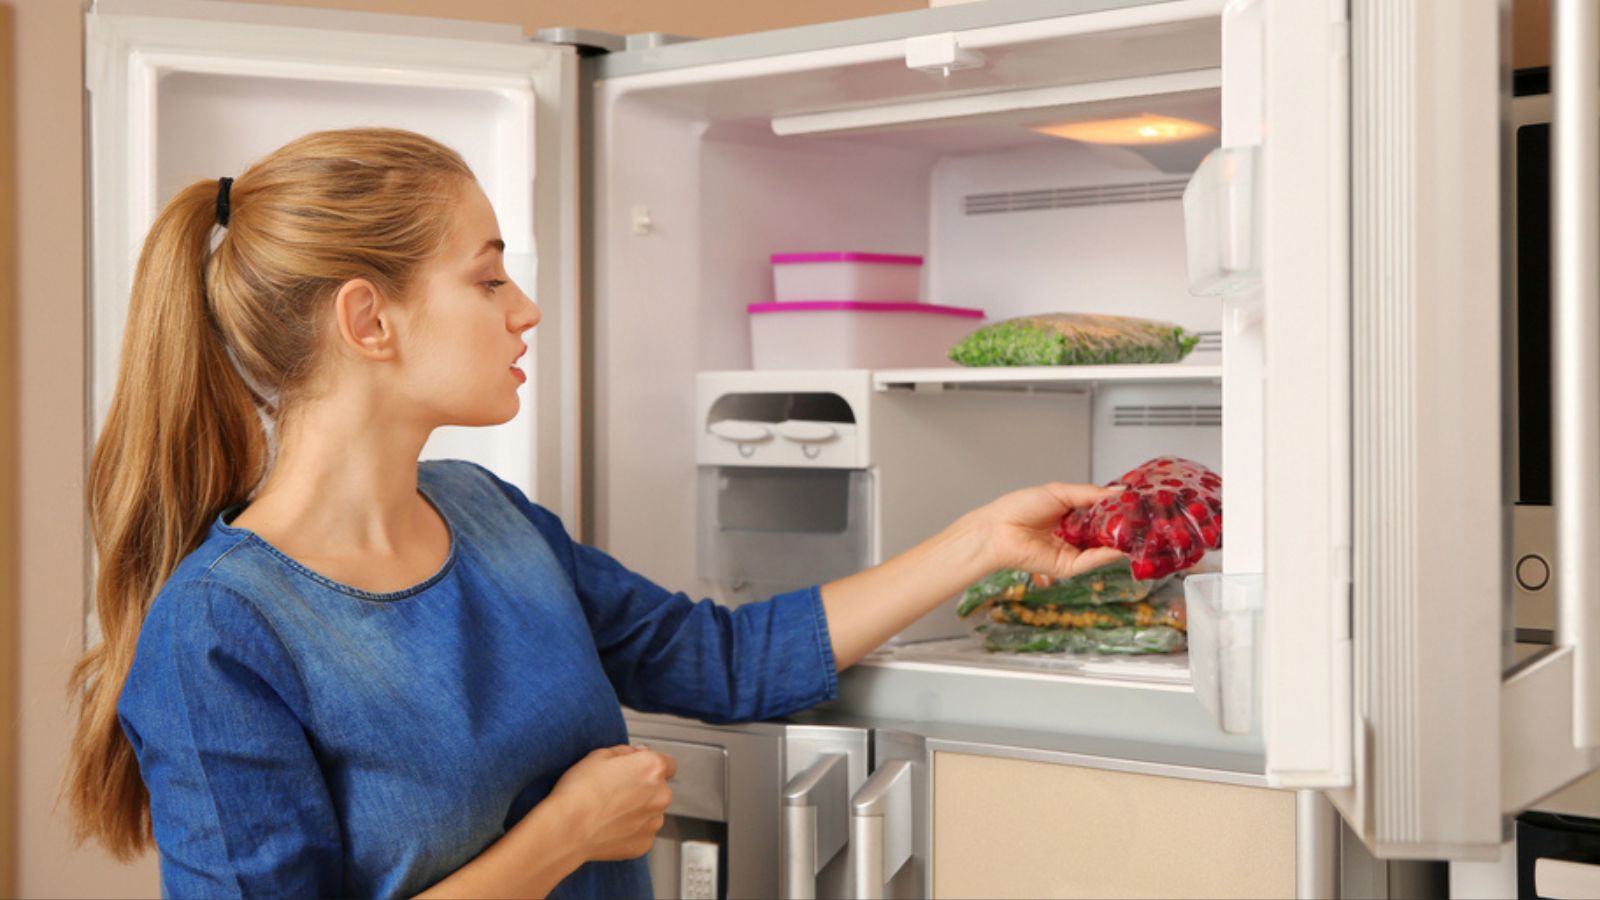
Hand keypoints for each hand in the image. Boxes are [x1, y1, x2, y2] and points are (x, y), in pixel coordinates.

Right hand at [547, 745, 675, 860]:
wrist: (568, 827)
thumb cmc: (580, 791)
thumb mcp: (599, 755)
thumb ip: (626, 752)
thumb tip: (636, 754)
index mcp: (652, 769)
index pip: (667, 764)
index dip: (649, 766)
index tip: (636, 770)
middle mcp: (660, 796)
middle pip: (658, 790)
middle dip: (642, 790)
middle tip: (614, 793)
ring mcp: (653, 823)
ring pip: (651, 813)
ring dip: (637, 812)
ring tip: (608, 813)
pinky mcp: (644, 844)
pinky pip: (641, 834)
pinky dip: (629, 832)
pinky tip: (608, 828)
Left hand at [969, 482, 1126, 578]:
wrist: (998, 529)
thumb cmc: (1020, 508)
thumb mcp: (1061, 493)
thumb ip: (1091, 494)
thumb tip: (1120, 491)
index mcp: (1071, 516)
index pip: (1102, 515)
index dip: (1119, 510)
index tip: (1137, 504)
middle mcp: (1074, 535)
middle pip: (1106, 533)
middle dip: (1124, 527)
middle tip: (1143, 519)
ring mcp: (1072, 552)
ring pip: (1103, 549)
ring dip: (1120, 541)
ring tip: (1137, 531)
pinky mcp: (1068, 567)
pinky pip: (1092, 561)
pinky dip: (1107, 554)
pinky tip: (1119, 546)